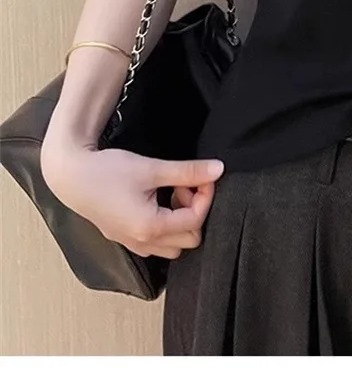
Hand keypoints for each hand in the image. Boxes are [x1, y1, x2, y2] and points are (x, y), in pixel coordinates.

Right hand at [41, 141, 223, 258]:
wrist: (71, 176)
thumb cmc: (107, 171)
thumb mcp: (152, 169)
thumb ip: (188, 171)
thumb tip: (219, 169)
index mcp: (150, 227)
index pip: (196, 220)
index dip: (206, 196)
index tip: (202, 176)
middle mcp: (142, 242)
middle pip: (190, 239)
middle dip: (194, 210)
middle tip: (183, 185)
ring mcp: (132, 243)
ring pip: (174, 245)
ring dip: (181, 221)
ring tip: (169, 193)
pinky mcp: (125, 238)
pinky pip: (157, 243)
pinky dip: (166, 225)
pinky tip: (157, 200)